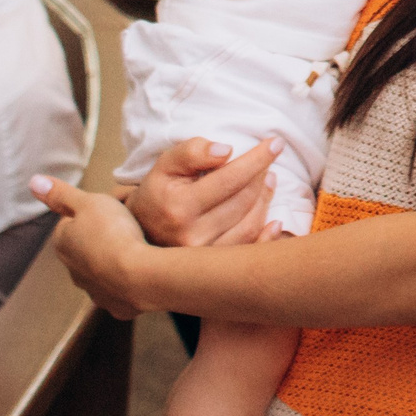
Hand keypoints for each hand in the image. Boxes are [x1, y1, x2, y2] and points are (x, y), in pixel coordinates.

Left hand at [32, 174, 153, 317]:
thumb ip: (61, 193)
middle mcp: (72, 270)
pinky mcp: (116, 306)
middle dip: (100, 238)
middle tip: (123, 227)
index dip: (89, 212)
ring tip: (135, 248)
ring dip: (113, 261)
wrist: (139, 275)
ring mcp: (94, 291)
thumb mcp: (88, 201)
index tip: (107, 209)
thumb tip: (34, 181)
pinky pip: (121, 289)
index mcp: (62, 243)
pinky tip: (141, 271)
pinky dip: (128, 281)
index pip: (70, 222)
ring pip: (101, 270)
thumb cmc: (112, 233)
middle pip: (85, 247)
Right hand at [126, 137, 280, 247]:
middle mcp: (191, 236)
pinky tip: (275, 222)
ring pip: (249, 226)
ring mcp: (202, 258)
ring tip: (269, 180)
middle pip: (242, 201)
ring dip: (265, 200)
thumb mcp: (166, 164)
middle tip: (269, 161)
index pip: (230, 179)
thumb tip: (226, 150)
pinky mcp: (211, 272)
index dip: (257, 159)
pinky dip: (266, 236)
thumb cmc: (158, 192)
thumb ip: (192, 152)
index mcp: (178, 207)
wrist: (139, 234)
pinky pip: (247, 251)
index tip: (276, 143)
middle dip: (261, 176)